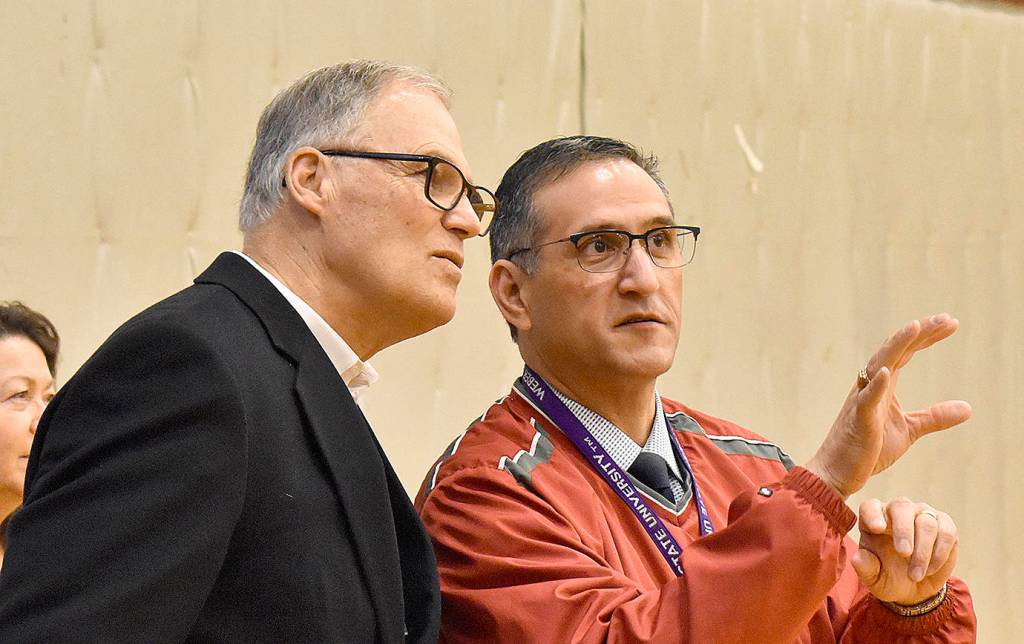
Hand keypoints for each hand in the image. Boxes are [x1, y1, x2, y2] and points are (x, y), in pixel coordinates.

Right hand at [805, 314, 970, 497]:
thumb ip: (934, 416)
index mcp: (883, 386)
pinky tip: (887, 371)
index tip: (950, 323)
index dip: (926, 337)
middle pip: (895, 351)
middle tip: (946, 319)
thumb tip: (967, 408)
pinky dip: (876, 384)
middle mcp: (870, 386)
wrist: (837, 472)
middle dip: (919, 334)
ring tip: (916, 327)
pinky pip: (866, 399)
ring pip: (879, 365)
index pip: (906, 353)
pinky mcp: (858, 420)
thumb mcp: (909, 430)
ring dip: (897, 346)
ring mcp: (862, 401)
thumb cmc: (867, 449)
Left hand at [852, 497, 957, 604]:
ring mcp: (922, 515)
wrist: (915, 587)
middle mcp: (897, 511)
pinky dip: (940, 553)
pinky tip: (930, 569)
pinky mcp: (944, 525)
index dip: (873, 514)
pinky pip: (947, 531)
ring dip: (923, 551)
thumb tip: (857, 558)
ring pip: (926, 522)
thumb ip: (865, 568)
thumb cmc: (888, 576)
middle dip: (904, 530)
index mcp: (873, 519)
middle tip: (904, 553)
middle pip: (901, 506)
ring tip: (915, 575)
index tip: (877, 528)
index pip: (870, 507)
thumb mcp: (873, 578)